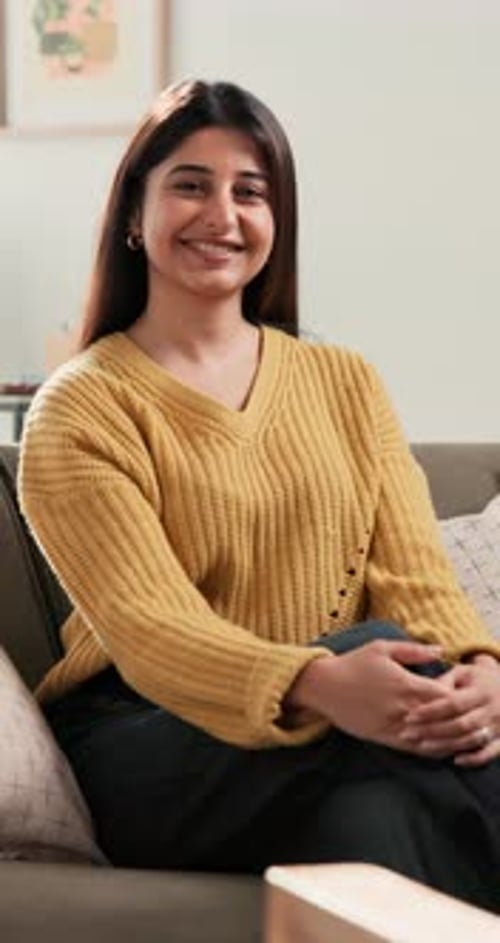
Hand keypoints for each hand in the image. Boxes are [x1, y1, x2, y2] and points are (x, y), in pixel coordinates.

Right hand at [286, 639, 448, 750]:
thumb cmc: (353, 663)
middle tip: (458, 713)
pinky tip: (436, 745)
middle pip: (441, 718)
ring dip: (444, 735)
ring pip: (430, 737)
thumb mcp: (382, 648)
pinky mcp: (383, 737)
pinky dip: (428, 748)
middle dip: (453, 716)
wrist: (324, 686)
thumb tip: (440, 651)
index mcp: (405, 683)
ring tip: (453, 731)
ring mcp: (393, 725)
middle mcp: (402, 707)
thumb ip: (413, 650)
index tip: (454, 690)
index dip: (455, 695)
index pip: (445, 695)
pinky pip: (413, 748)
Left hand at [401, 654, 499, 765]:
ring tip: (422, 746)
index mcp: (481, 691)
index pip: (453, 703)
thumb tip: (424, 693)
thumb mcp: (464, 672)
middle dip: (432, 731)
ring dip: (446, 745)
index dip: (430, 711)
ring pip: (471, 740)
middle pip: (460, 724)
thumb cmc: (480, 679)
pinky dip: (473, 759)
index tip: (409, 716)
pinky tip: (455, 759)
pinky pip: (489, 753)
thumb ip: (445, 681)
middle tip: (408, 734)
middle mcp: (492, 710)